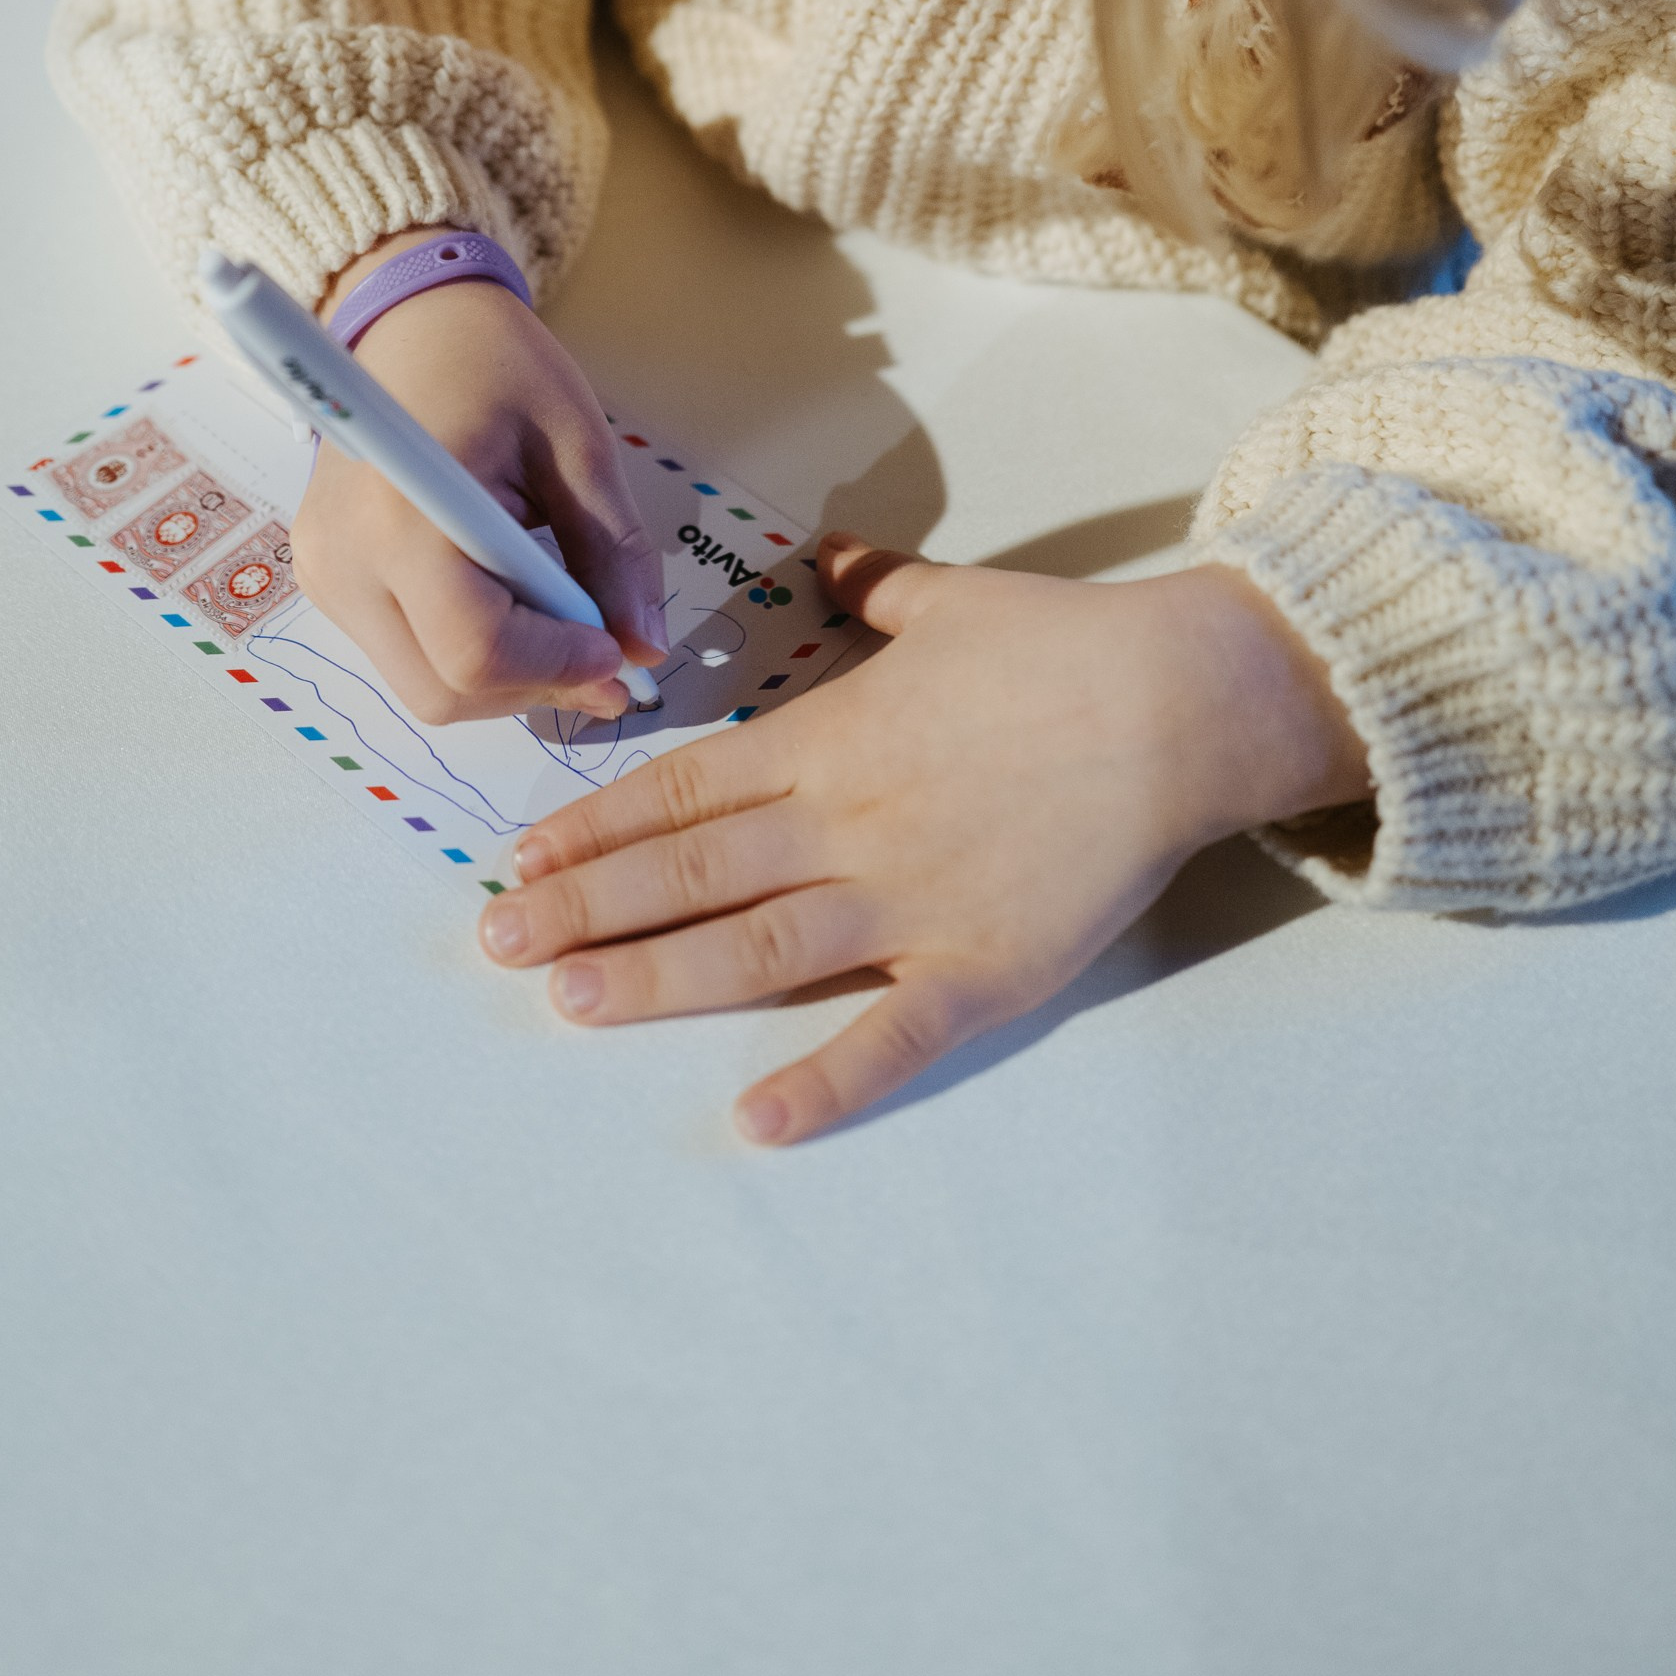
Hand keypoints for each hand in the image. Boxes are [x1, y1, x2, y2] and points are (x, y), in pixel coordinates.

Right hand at [292, 236, 667, 723]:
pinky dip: (467, 652)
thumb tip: (645, 649)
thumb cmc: (496, 364)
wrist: (410, 322)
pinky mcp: (324, 580)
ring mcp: (325, 573)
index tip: (617, 649)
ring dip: (505, 674)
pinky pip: (404, 655)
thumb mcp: (579, 446)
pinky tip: (506, 596)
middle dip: (535, 683)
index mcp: (403, 513)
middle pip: (445, 690)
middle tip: (603, 649)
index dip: (558, 666)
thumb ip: (615, 553)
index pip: (475, 649)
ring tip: (556, 612)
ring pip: (424, 686)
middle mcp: (345, 558)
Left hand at [480, 537, 1370, 1144]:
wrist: (1178, 702)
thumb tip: (829, 555)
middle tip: (497, 939)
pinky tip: (755, 1120)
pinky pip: (889, 1036)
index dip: (592, 829)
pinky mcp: (980, 969)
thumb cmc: (1063, 646)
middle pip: (687, 872)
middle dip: (582, 907)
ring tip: (568, 1001)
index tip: (520, 858)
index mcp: (829, 740)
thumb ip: (874, 586)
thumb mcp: (950, 598)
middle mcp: (846, 825)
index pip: (681, 792)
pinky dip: (822, 1080)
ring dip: (652, 979)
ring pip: (752, 948)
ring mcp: (908, 902)